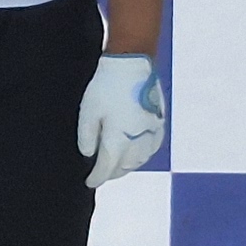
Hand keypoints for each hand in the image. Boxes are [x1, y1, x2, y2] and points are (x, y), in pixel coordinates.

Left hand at [76, 55, 167, 187]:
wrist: (132, 63)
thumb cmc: (107, 86)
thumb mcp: (88, 112)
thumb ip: (86, 138)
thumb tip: (89, 155)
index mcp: (118, 141)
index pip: (106, 169)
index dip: (96, 178)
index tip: (89, 182)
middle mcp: (138, 143)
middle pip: (123, 168)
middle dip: (111, 172)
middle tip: (100, 171)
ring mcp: (151, 134)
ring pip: (138, 161)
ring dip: (126, 165)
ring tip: (114, 163)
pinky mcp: (159, 124)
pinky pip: (150, 149)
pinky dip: (140, 155)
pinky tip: (133, 151)